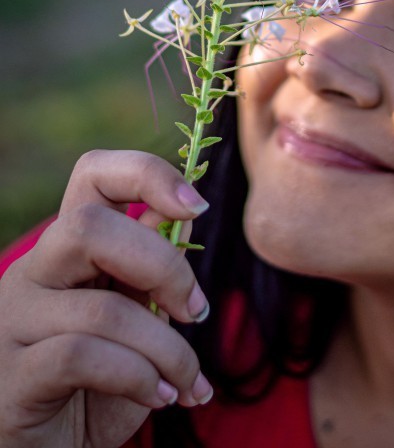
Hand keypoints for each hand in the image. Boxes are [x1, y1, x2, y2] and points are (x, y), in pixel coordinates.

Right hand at [0, 149, 212, 447]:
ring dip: (167, 347)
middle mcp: (32, 272)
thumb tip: (183, 218)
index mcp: (68, 249)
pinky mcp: (11, 377)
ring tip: (188, 380)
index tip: (198, 208)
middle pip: (88, 226)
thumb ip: (151, 269)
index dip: (147, 174)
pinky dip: (139, 376)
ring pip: (102, 307)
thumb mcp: (136, 320)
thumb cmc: (99, 382)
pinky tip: (162, 397)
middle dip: (163, 265)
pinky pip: (83, 357)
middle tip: (196, 310)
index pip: (93, 174)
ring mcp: (14, 322)